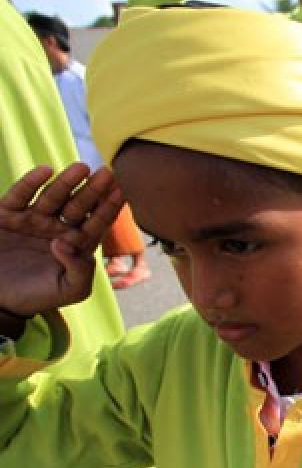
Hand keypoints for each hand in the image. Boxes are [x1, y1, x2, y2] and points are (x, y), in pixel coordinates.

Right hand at [0, 164, 120, 318]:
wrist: (0, 300)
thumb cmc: (39, 296)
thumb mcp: (70, 290)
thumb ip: (81, 271)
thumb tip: (67, 243)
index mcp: (77, 244)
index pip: (97, 222)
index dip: (110, 208)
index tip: (123, 192)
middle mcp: (57, 228)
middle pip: (79, 205)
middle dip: (94, 190)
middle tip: (108, 173)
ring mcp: (33, 219)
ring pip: (53, 197)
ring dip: (67, 182)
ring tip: (82, 168)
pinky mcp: (7, 215)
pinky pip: (20, 195)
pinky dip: (31, 182)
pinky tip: (45, 170)